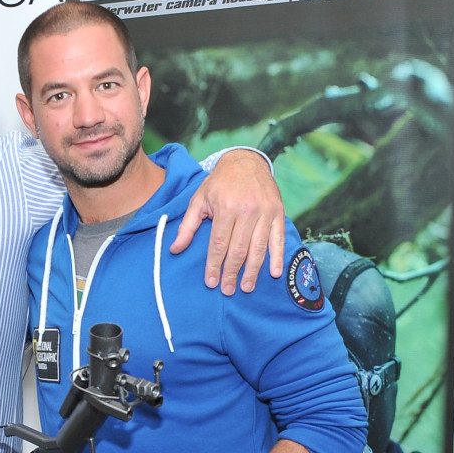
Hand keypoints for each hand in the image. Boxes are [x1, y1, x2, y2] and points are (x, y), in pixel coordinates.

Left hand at [169, 149, 285, 294]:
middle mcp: (247, 210)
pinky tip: (274, 273)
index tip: (211, 282)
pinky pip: (278, 238)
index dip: (214, 264)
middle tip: (228, 290)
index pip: (219, 243)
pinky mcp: (278, 212)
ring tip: (246, 287)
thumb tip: (175, 249)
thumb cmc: (220, 183)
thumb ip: (188, 226)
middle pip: (239, 248)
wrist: (246, 162)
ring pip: (258, 247)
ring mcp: (265, 212)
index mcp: (226, 206)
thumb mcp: (199, 199)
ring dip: (253, 270)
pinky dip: (277, 257)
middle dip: (232, 272)